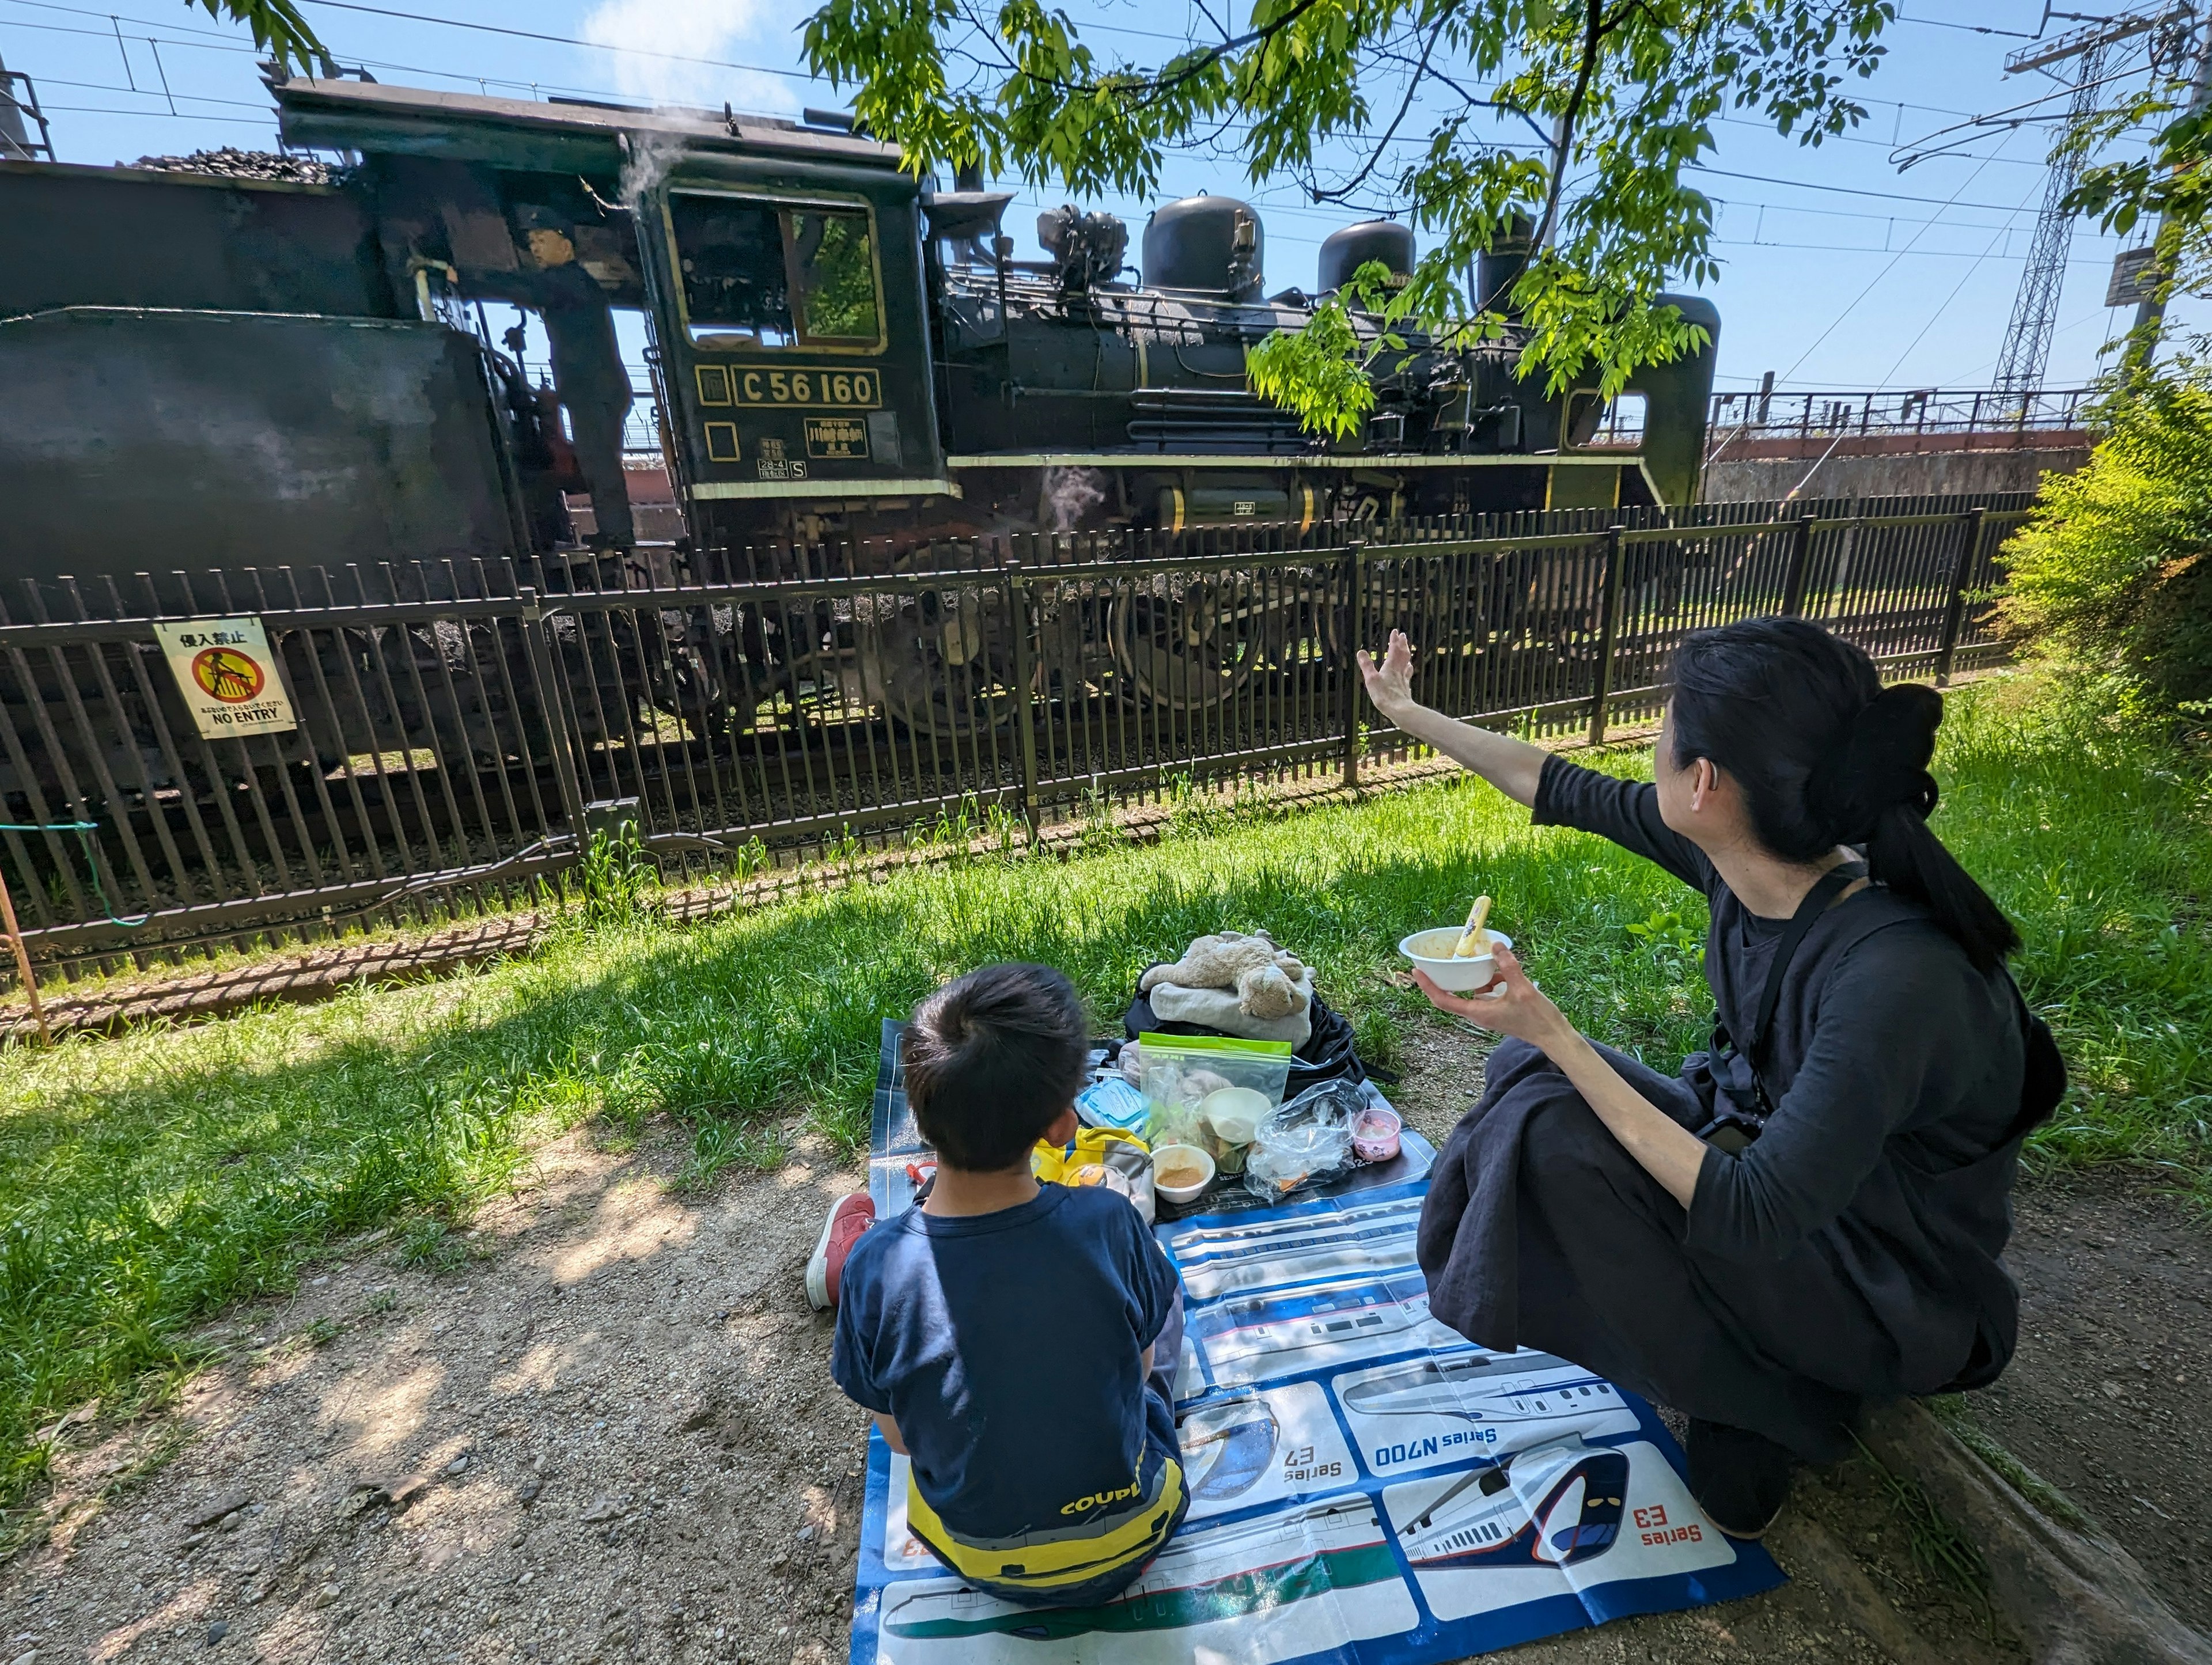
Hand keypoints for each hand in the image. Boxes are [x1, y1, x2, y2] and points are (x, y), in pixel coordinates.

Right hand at [1355, 629, 1417, 718]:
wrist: (1400, 710)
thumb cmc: (1385, 696)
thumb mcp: (1371, 679)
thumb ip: (1366, 665)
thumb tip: (1360, 651)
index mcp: (1391, 667)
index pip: (1394, 649)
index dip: (1394, 640)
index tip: (1396, 631)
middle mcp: (1399, 671)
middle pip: (1403, 654)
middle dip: (1402, 644)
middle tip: (1403, 636)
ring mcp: (1403, 680)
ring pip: (1406, 663)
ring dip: (1406, 654)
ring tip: (1407, 650)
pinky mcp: (1405, 688)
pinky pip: (1407, 674)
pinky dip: (1408, 668)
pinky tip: (1409, 669)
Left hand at [1411, 945, 1571, 1052]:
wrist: (1554, 1036)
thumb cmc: (1538, 1018)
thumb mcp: (1523, 989)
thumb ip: (1508, 966)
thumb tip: (1495, 946)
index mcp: (1478, 1012)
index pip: (1444, 1001)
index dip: (1428, 986)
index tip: (1416, 972)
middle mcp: (1479, 1015)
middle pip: (1453, 995)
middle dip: (1447, 978)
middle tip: (1441, 959)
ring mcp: (1488, 1014)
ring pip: (1473, 991)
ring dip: (1478, 977)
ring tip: (1491, 964)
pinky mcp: (1497, 1011)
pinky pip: (1486, 993)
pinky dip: (1492, 982)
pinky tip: (1505, 974)